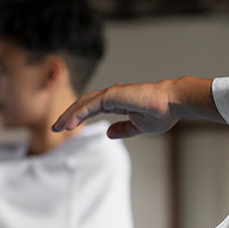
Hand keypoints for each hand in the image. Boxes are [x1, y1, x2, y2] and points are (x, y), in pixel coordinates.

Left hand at [51, 77, 219, 137]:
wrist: (173, 103)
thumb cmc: (162, 113)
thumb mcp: (140, 127)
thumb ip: (124, 129)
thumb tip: (108, 133)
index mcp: (118, 102)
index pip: (92, 108)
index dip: (79, 117)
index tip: (67, 128)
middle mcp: (112, 95)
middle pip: (83, 105)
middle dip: (68, 116)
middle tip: (55, 127)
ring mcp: (111, 94)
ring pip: (83, 104)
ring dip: (69, 115)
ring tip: (57, 127)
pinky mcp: (112, 95)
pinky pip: (89, 105)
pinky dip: (77, 114)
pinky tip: (69, 123)